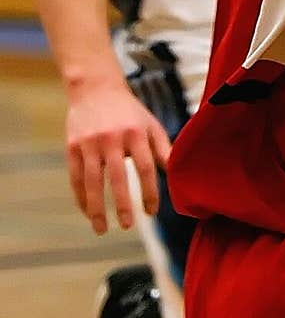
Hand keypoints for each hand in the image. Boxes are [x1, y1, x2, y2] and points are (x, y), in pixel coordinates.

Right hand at [66, 81, 170, 234]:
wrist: (95, 88)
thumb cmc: (129, 112)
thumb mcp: (150, 125)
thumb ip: (164, 149)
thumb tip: (178, 174)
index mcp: (136, 133)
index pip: (145, 167)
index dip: (150, 192)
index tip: (151, 212)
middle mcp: (112, 138)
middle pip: (118, 177)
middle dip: (123, 204)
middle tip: (128, 225)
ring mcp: (90, 143)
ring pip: (92, 182)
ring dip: (96, 208)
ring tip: (101, 229)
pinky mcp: (72, 146)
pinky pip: (76, 177)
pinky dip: (80, 198)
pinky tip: (87, 212)